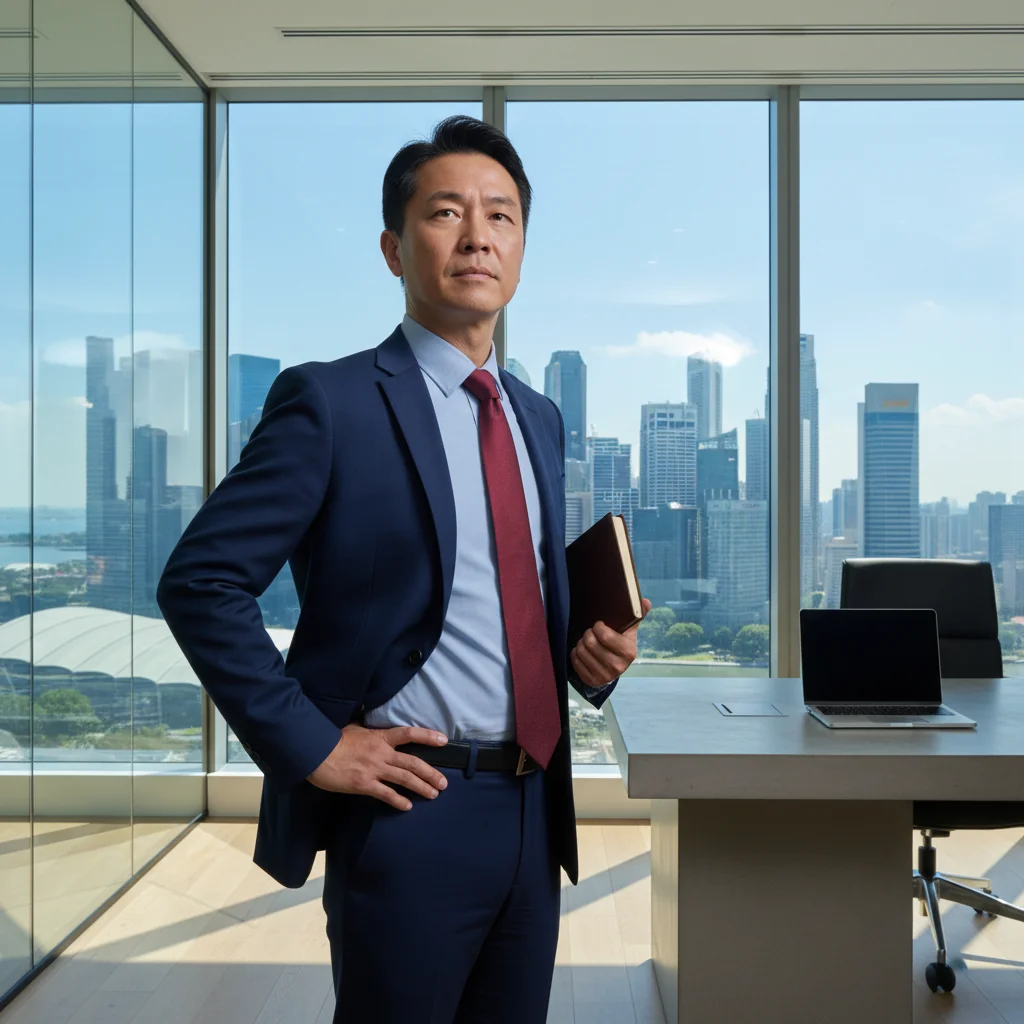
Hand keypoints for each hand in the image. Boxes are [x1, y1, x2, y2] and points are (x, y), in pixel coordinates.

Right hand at [307, 724, 448, 810]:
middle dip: (431, 773)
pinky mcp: (365, 785)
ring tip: (433, 794)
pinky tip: (408, 806)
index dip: (427, 736)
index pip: (409, 734)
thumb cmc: (334, 739)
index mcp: (380, 737)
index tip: (444, 741)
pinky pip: (386, 794)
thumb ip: (369, 729)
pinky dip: (399, 801)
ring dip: (422, 787)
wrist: (317, 753)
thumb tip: (373, 723)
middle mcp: (382, 753)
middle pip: (413, 762)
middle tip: (443, 783)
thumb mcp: (355, 727)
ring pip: (405, 779)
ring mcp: (375, 769)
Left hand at [571, 598, 652, 688]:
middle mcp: (618, 667)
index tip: (599, 624)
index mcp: (629, 652)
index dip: (598, 627)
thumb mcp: (629, 630)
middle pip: (591, 643)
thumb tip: (645, 601)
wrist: (616, 666)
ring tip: (586, 641)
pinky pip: (576, 662)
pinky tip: (582, 651)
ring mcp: (605, 676)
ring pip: (582, 652)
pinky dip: (575, 654)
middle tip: (590, 632)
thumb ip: (637, 614)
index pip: (605, 636)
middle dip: (588, 634)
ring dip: (581, 643)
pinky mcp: (593, 681)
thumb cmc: (621, 643)